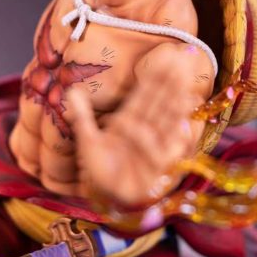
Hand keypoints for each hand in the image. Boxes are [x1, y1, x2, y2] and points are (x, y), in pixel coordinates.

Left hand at [65, 63, 200, 206]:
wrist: (105, 197)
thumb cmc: (99, 170)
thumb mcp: (87, 140)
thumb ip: (82, 116)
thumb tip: (71, 91)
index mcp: (127, 121)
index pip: (144, 95)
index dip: (155, 78)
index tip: (166, 59)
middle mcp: (143, 130)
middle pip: (159, 103)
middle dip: (171, 84)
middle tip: (182, 63)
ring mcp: (152, 146)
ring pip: (167, 120)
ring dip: (177, 104)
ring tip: (186, 86)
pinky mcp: (157, 164)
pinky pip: (169, 148)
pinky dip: (177, 137)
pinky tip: (184, 123)